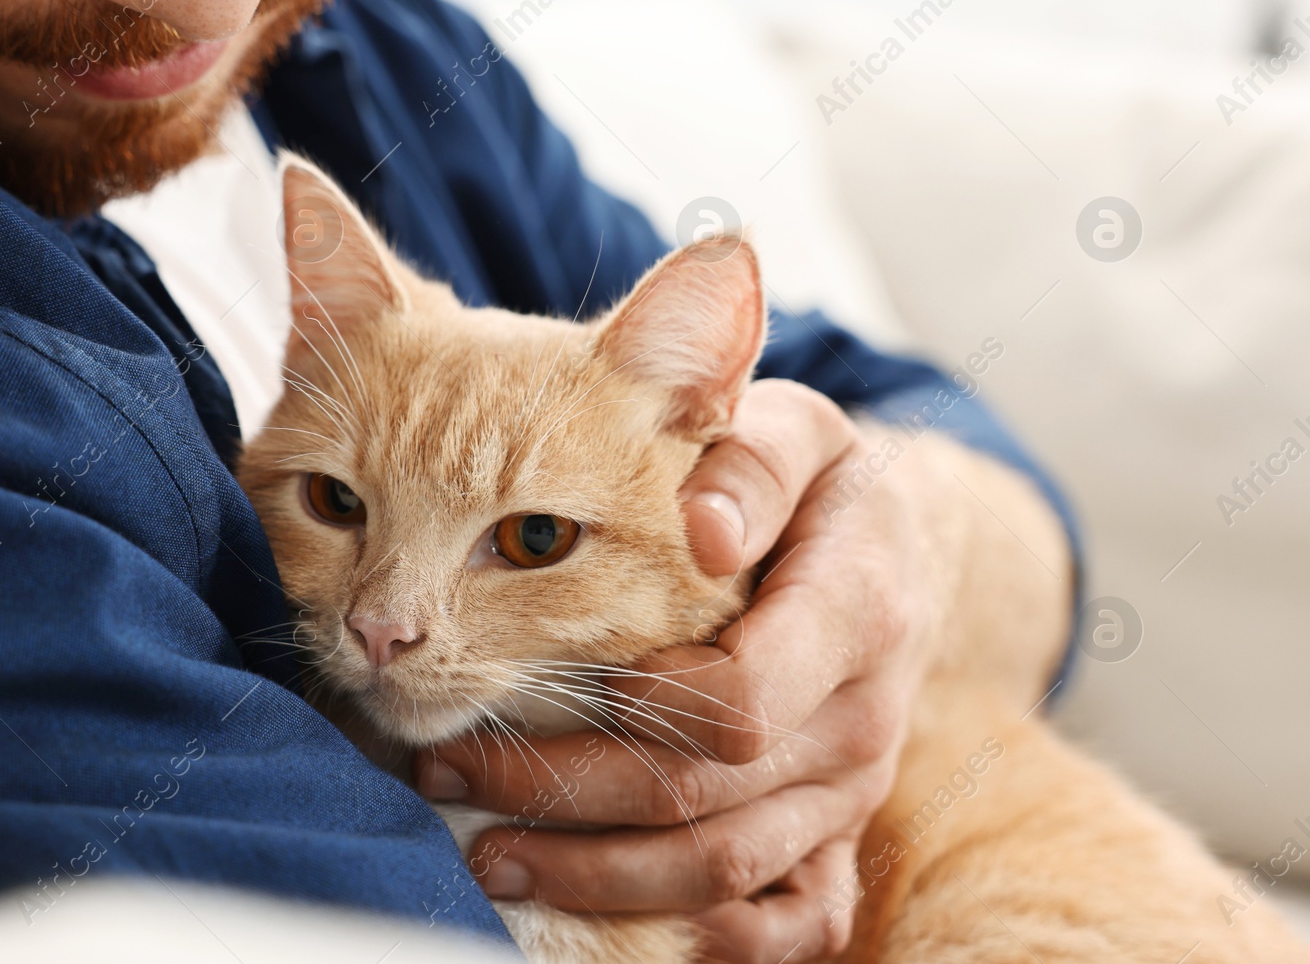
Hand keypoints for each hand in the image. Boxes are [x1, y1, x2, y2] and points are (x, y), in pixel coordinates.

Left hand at [415, 379, 944, 961]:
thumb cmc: (820, 484)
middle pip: (702, 797)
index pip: (738, 698)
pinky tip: (610, 926)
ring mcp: (851, 790)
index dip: (634, 708)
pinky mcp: (840, 832)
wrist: (897, 552)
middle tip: (446, 770)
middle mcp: (859, 719)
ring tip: (487, 860)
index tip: (527, 680)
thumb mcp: (799, 432)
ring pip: (726, 871)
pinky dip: (708, 939)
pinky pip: (795, 923)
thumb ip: (751, 464)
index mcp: (854, 615)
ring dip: (599, 877)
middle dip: (562, 795)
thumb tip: (699, 528)